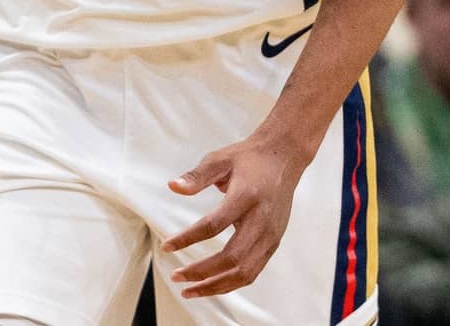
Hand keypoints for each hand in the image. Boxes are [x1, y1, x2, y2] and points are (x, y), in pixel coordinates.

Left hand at [163, 137, 302, 298]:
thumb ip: (196, 176)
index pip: (213, 225)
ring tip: (190, 290)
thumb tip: (173, 186)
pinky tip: (211, 285)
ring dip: (216, 285)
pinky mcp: (274, 243)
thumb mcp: (219, 159)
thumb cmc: (248, 159)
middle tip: (176, 276)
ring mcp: (270, 235)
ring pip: (244, 272)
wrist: (283, 158)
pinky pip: (253, 271)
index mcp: (246, 197)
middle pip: (231, 257)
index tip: (166, 246)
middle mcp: (261, 220)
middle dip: (201, 272)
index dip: (188, 239)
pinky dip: (231, 283)